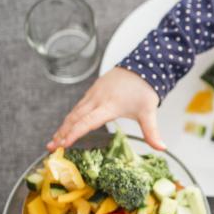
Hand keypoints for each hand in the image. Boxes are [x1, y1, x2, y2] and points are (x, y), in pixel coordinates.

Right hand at [47, 67, 165, 150]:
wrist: (141, 66)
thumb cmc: (144, 89)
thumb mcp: (149, 112)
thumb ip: (152, 132)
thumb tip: (161, 148)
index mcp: (109, 105)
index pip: (88, 122)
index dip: (75, 133)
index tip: (63, 144)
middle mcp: (97, 99)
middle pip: (75, 118)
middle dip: (62, 133)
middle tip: (51, 148)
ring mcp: (93, 95)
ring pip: (73, 112)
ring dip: (63, 127)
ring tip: (54, 141)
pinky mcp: (92, 92)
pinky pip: (77, 107)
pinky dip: (69, 119)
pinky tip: (65, 128)